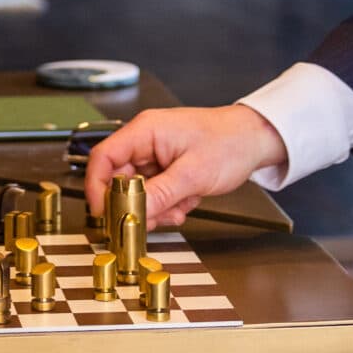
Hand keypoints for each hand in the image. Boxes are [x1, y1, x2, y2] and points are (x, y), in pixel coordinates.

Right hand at [84, 105, 287, 229]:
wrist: (255, 140)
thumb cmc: (229, 142)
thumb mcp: (193, 174)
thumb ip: (160, 194)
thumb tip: (132, 213)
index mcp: (145, 131)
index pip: (103, 157)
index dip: (97, 186)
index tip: (103, 213)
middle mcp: (145, 141)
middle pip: (119, 178)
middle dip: (134, 204)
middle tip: (148, 221)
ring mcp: (155, 154)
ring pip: (137, 190)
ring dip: (155, 206)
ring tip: (178, 208)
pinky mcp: (166, 167)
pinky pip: (154, 192)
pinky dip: (166, 203)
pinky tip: (185, 203)